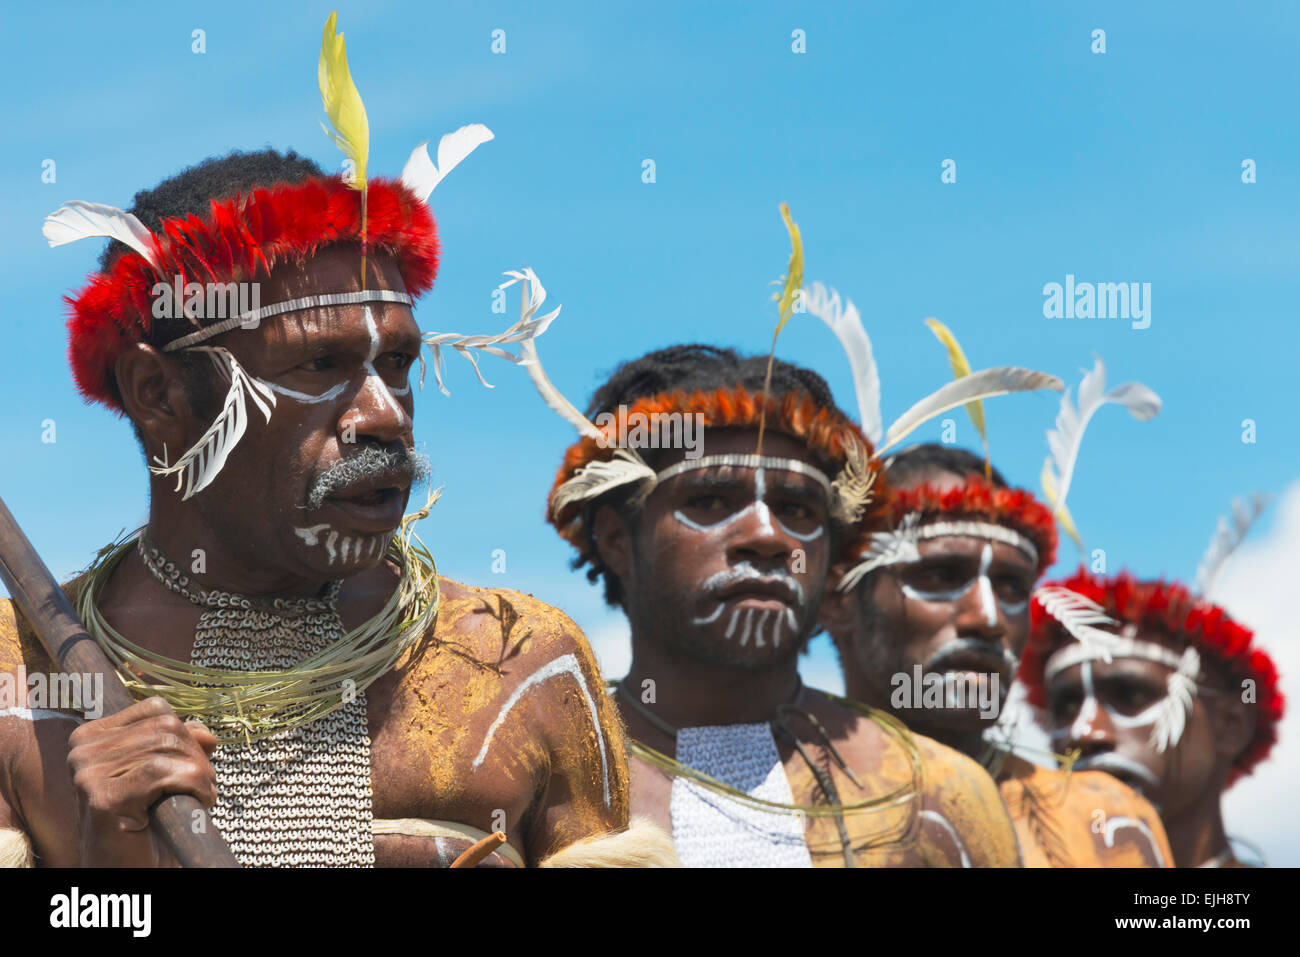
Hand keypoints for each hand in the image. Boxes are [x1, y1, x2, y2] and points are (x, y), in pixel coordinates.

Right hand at [67, 696, 217, 867]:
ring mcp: (88, 773)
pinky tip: (196, 802)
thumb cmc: (146, 825)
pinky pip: (162, 770)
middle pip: (166, 725)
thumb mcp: (164, 775)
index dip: (186, 734)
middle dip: (196, 756)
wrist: (130, 871)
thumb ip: (180, 746)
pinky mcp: (102, 797)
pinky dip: (192, 784)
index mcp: (91, 737)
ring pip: (168, 745)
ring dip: (198, 773)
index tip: (190, 766)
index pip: (155, 709)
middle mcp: (82, 750)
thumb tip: (205, 732)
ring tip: (197, 797)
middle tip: (201, 787)